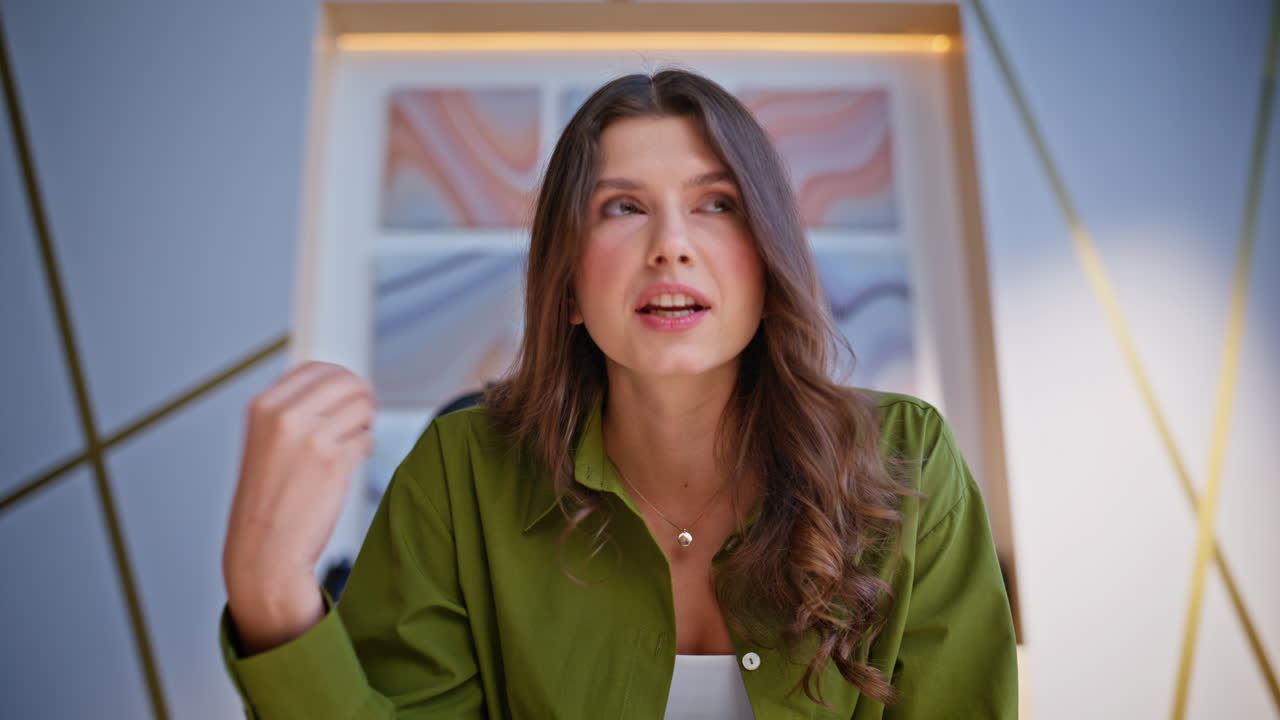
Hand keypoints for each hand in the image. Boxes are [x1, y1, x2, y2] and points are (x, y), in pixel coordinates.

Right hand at [222, 361, 375, 653]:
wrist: (265, 553)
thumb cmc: (269, 503)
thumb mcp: (266, 443)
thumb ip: (293, 411)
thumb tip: (338, 384)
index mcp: (263, 406)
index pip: (317, 368)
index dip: (340, 379)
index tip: (347, 395)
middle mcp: (285, 415)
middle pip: (346, 380)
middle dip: (361, 396)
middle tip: (361, 417)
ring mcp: (311, 436)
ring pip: (362, 406)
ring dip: (365, 424)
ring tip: (351, 445)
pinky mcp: (334, 460)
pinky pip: (367, 437)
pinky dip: (365, 449)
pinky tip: (349, 465)